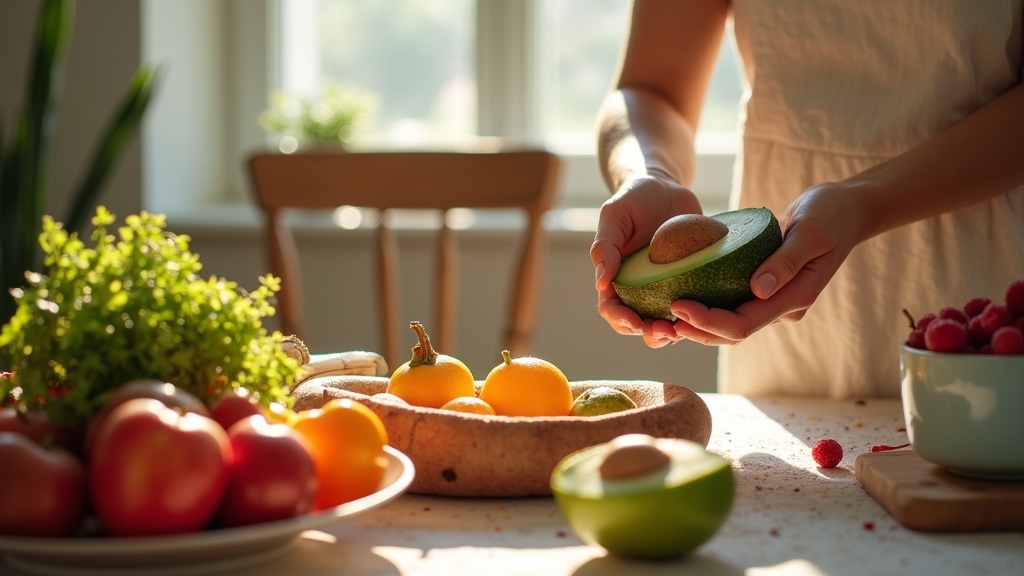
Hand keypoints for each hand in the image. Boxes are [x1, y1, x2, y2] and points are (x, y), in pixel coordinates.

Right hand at [590, 172, 701, 342]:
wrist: (666, 188)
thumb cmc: (635, 198)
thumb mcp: (615, 215)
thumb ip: (606, 245)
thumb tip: (601, 282)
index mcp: (616, 278)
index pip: (612, 309)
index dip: (621, 320)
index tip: (635, 321)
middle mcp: (639, 289)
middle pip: (639, 325)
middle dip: (650, 334)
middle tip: (666, 331)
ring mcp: (665, 289)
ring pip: (667, 323)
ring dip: (674, 333)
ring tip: (684, 330)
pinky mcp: (690, 283)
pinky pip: (694, 306)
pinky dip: (699, 315)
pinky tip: (709, 313)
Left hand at [666, 182, 871, 345]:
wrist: (847, 209)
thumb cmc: (830, 214)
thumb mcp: (810, 231)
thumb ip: (785, 261)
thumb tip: (758, 290)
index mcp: (795, 297)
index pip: (744, 324)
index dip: (709, 321)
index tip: (678, 306)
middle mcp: (783, 306)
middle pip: (733, 332)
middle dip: (698, 329)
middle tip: (662, 317)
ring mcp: (776, 300)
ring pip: (731, 324)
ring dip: (700, 324)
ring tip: (666, 315)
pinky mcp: (767, 290)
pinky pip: (734, 305)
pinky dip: (709, 306)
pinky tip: (684, 296)